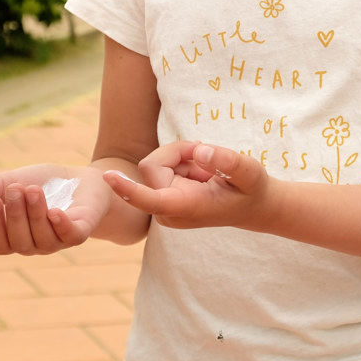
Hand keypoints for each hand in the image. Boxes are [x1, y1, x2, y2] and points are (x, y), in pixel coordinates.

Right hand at [0, 164, 112, 254]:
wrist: (83, 178)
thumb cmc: (46, 184)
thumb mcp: (16, 179)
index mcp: (17, 236)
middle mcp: (36, 244)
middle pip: (19, 241)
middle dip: (15, 214)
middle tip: (14, 188)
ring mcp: (59, 240)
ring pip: (43, 239)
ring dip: (36, 214)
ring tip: (33, 189)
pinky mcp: (81, 231)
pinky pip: (70, 236)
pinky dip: (61, 225)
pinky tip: (54, 211)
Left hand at [105, 141, 273, 230]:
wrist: (253, 207)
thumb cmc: (252, 190)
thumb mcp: (250, 172)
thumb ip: (226, 161)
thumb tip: (199, 151)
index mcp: (186, 207)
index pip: (149, 198)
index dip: (128, 188)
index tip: (107, 177)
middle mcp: (169, 209)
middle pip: (153, 165)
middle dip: (178, 152)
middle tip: (207, 155)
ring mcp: (164, 204)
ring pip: (157, 163)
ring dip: (183, 158)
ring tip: (208, 170)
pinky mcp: (164, 197)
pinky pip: (162, 166)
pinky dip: (183, 162)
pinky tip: (202, 174)